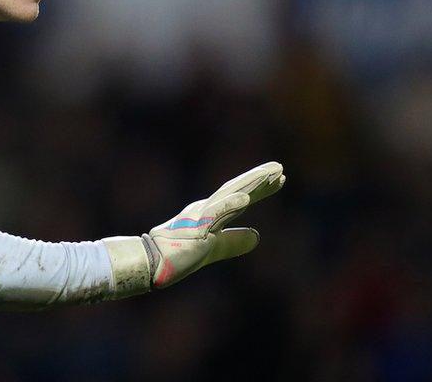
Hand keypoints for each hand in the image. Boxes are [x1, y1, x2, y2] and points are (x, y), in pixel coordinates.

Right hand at [147, 161, 284, 287]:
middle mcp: (205, 208)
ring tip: (270, 174)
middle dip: (258, 178)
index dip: (260, 187)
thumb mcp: (214, 248)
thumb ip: (234, 241)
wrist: (151, 263)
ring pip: (229, 195)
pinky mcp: (195, 228)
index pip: (239, 196)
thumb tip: (258, 236)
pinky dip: (230, 204)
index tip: (280, 178)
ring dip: (250, 184)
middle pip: (236, 189)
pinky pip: (215, 214)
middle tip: (279, 167)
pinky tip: (246, 198)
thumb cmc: (178, 254)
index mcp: (210, 213)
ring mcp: (200, 216)